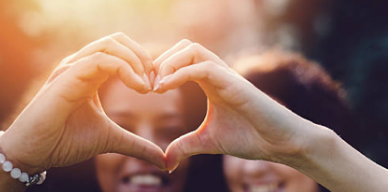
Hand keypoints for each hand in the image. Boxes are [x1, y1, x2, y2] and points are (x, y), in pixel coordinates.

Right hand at [0, 32, 165, 173]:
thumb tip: (163, 161)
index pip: (121, 51)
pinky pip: (99, 60)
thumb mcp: (110, 139)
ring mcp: (72, 69)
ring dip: (135, 61)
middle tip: (155, 81)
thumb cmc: (64, 142)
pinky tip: (137, 87)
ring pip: (110, 45)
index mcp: (91, 75)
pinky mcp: (66, 77)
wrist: (34, 153)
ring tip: (146, 85)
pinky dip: (124, 68)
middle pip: (117, 40)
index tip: (156, 87)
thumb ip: (136, 145)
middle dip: (142, 56)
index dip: (143, 64)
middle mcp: (81, 66)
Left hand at [156, 40, 324, 170]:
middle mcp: (217, 73)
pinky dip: (180, 73)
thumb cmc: (250, 137)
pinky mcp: (234, 83)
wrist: (280, 143)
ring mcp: (226, 75)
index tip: (147, 90)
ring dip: (169, 63)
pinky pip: (203, 67)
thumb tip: (166, 162)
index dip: (160, 69)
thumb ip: (185, 146)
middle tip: (149, 86)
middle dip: (161, 61)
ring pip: (192, 49)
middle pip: (184, 47)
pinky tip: (166, 88)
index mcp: (210, 82)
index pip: (180, 60)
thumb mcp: (207, 141)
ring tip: (157, 86)